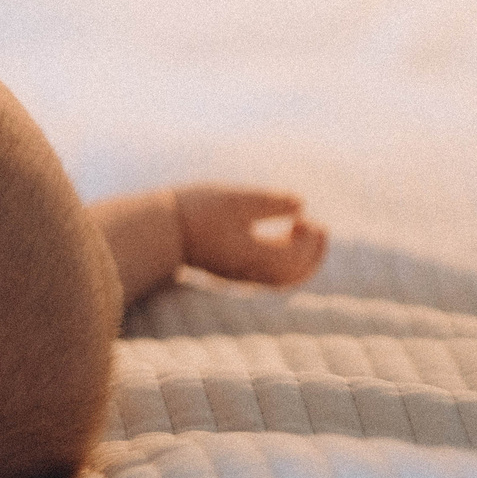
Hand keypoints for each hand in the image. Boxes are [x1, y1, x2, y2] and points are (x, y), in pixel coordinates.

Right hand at [175, 186, 327, 287]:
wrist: (157, 230)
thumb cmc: (197, 212)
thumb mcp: (237, 200)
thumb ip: (271, 202)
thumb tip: (302, 204)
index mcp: (257, 258)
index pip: (297, 258)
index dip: (311, 240)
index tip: (310, 219)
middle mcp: (251, 273)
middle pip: (293, 275)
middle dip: (312, 254)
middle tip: (319, 229)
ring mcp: (238, 274)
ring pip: (280, 278)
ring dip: (298, 258)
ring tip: (298, 231)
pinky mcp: (227, 270)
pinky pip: (264, 274)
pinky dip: (279, 260)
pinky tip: (272, 239)